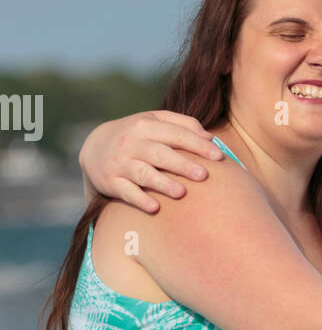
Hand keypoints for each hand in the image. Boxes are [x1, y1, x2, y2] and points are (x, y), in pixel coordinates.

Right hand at [78, 111, 223, 212]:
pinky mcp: (111, 182)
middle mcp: (132, 143)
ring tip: (181, 193)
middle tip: (204, 176)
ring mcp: (120, 163)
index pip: (176, 134)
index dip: (198, 145)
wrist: (95, 147)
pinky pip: (126, 192)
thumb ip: (183, 124)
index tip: (219, 157)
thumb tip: (210, 138)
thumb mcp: (154, 121)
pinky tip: (155, 208)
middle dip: (182, 165)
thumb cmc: (137, 135)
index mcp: (146, 125)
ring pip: (144, 174)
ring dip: (162, 183)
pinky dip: (140, 200)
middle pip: (160, 154)